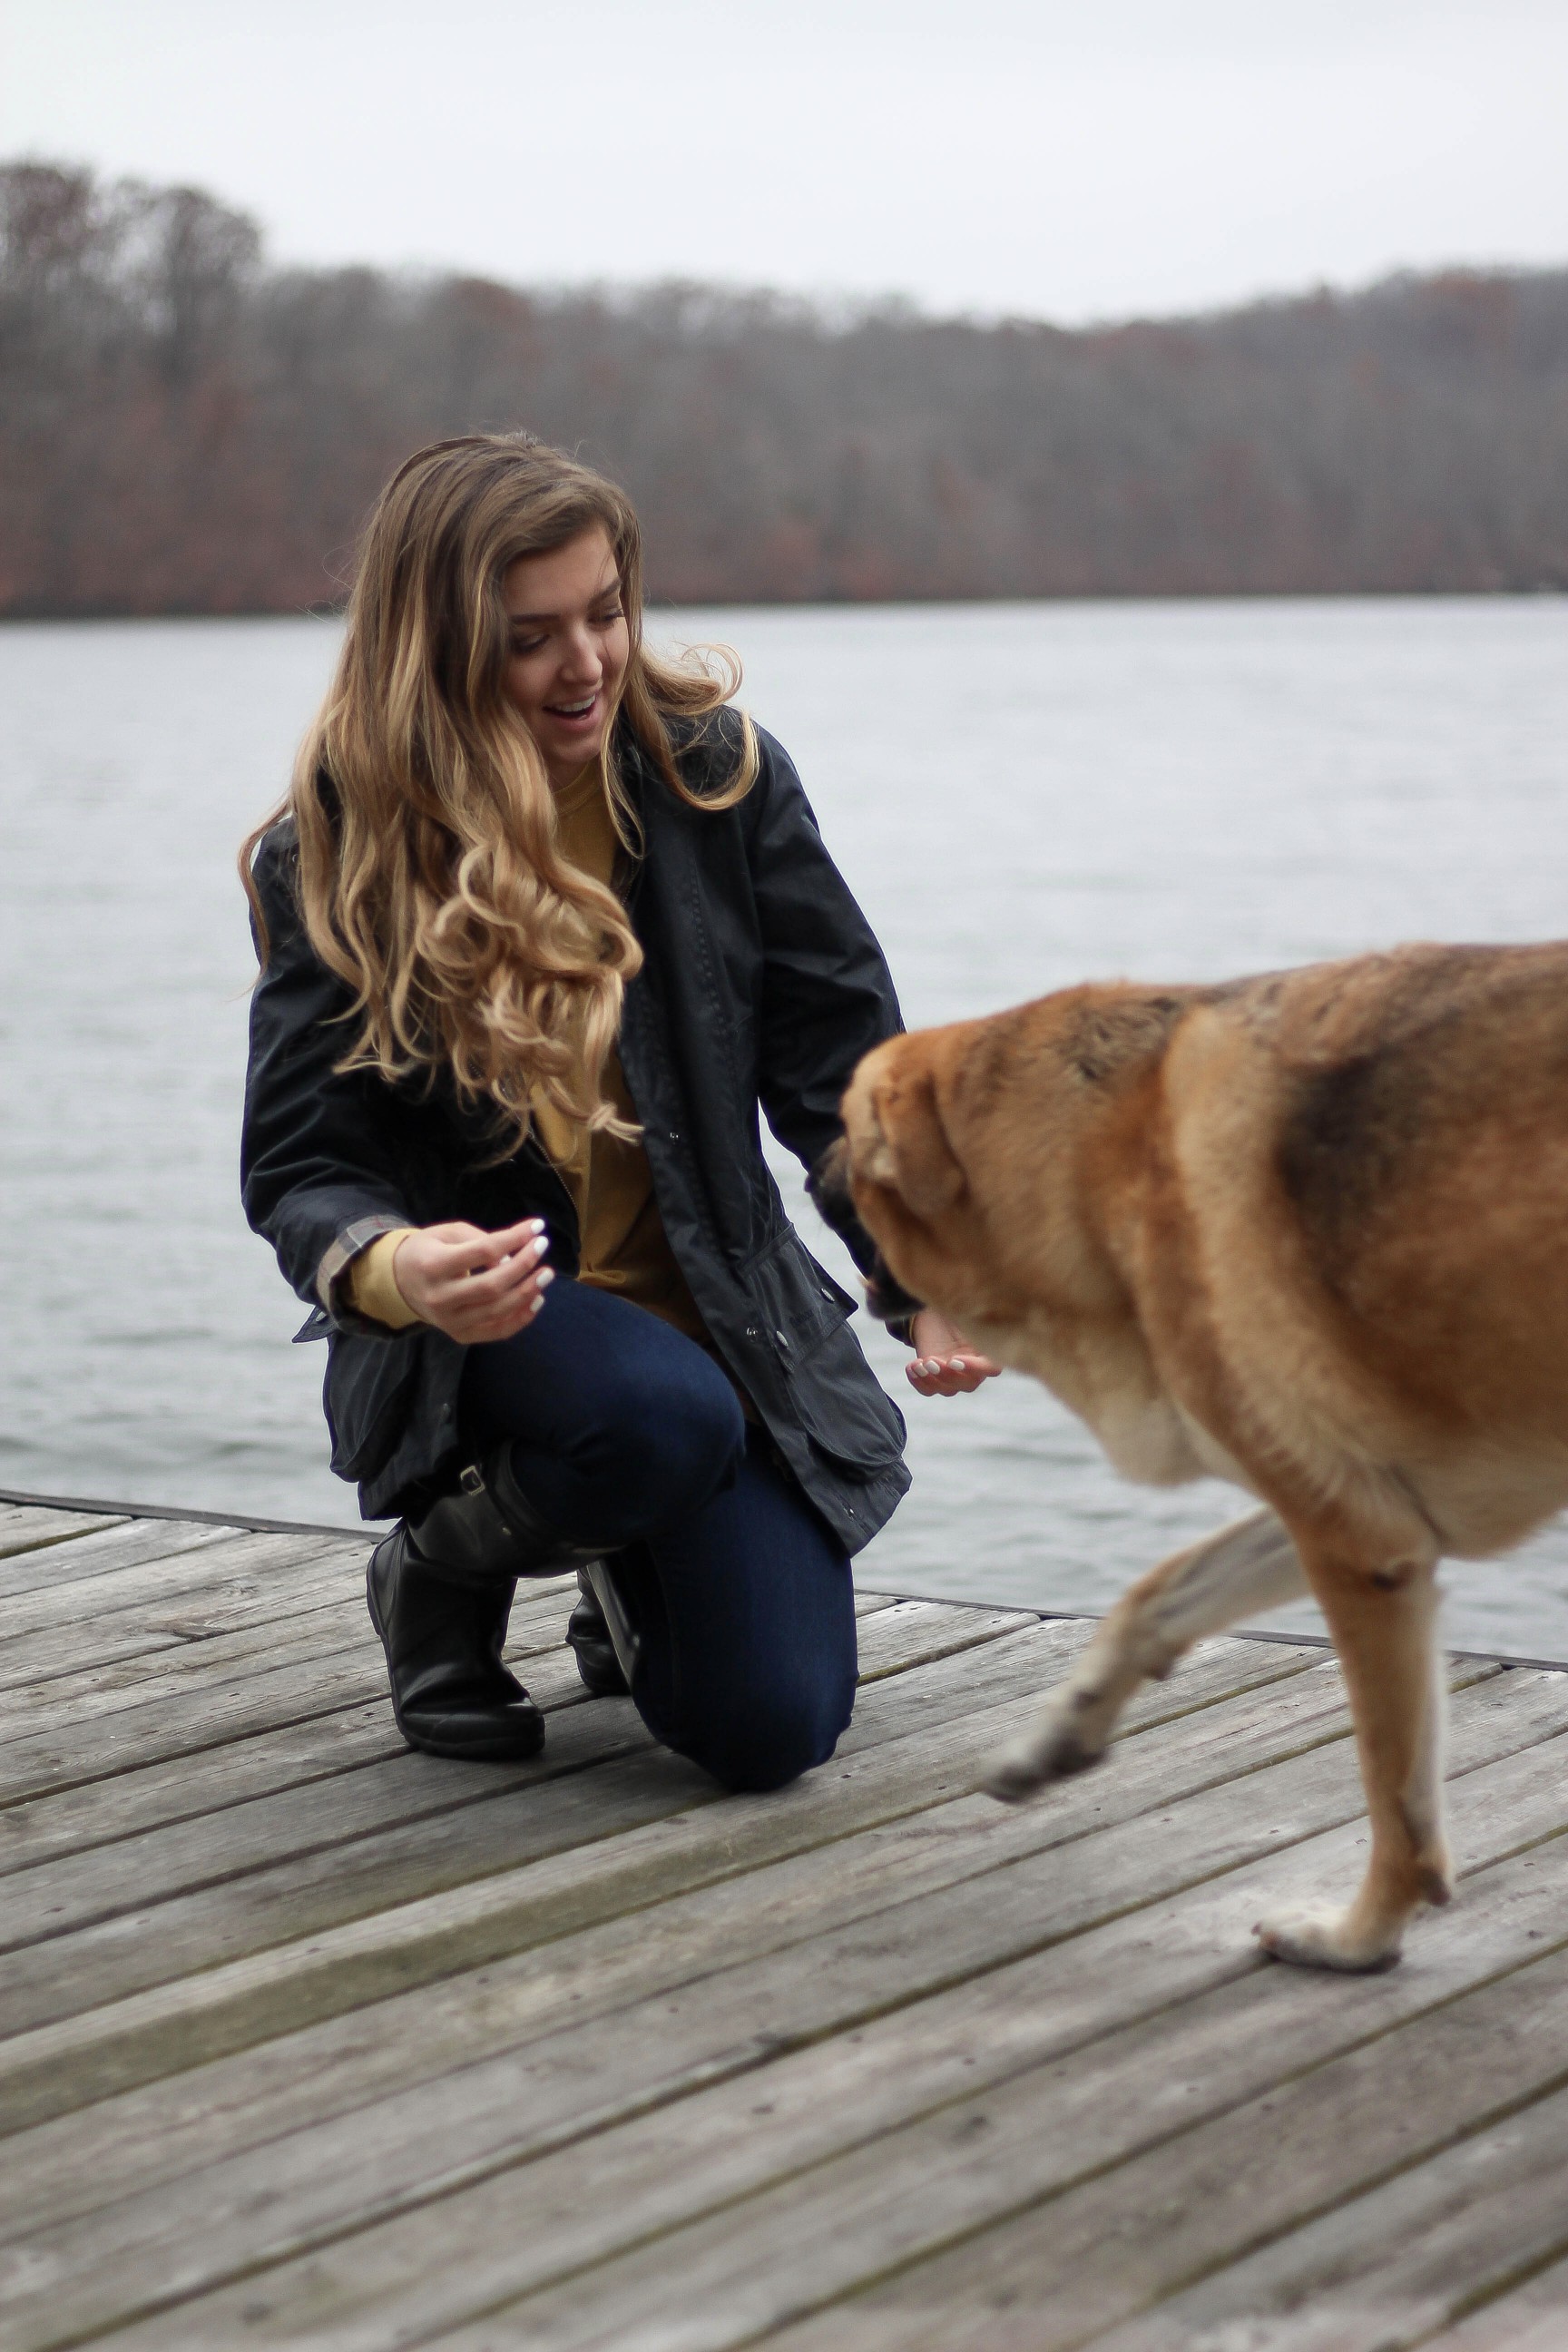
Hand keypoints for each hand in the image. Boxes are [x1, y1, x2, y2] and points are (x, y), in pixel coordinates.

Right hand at [391, 1218, 553, 1344]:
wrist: (399, 1282)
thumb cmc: (429, 1251)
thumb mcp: (448, 1233)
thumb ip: (482, 1240)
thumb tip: (514, 1259)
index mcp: (433, 1265)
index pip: (483, 1252)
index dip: (514, 1238)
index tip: (537, 1227)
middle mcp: (439, 1297)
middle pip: (492, 1285)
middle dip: (524, 1266)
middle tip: (542, 1248)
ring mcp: (449, 1321)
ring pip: (497, 1311)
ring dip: (528, 1292)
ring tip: (545, 1275)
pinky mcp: (459, 1335)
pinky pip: (496, 1332)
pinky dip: (521, 1318)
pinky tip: (536, 1300)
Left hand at [905, 1307, 1000, 1397]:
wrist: (935, 1310)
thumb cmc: (956, 1304)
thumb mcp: (966, 1306)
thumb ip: (972, 1314)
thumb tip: (973, 1311)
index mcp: (989, 1350)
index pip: (991, 1369)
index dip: (974, 1368)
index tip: (954, 1359)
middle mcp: (975, 1367)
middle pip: (969, 1384)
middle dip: (948, 1375)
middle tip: (932, 1361)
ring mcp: (954, 1374)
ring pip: (948, 1389)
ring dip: (932, 1379)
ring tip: (919, 1363)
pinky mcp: (935, 1377)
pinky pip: (929, 1389)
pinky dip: (919, 1383)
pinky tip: (911, 1367)